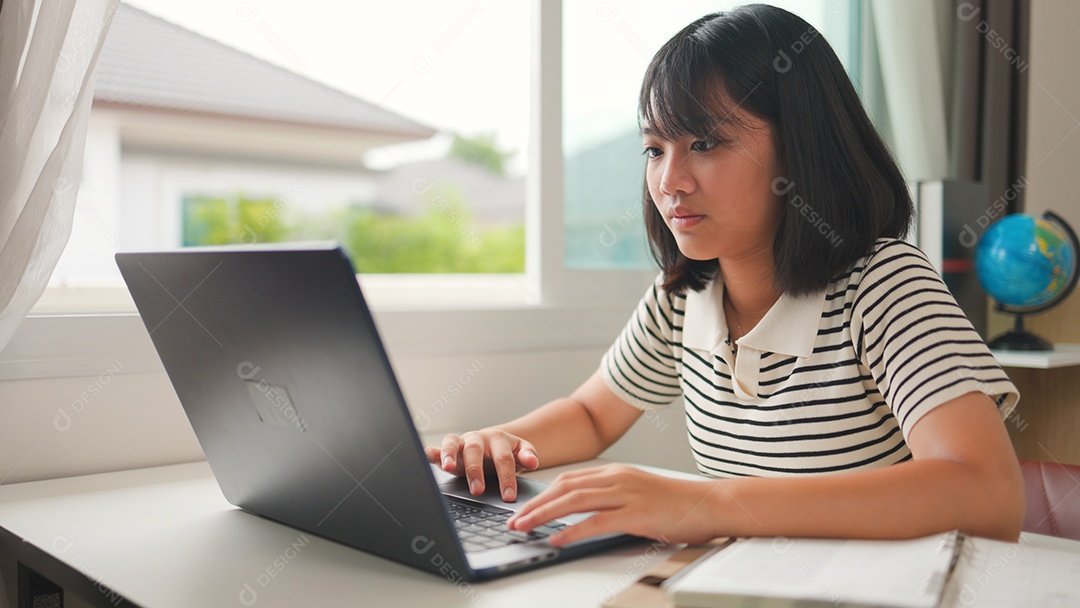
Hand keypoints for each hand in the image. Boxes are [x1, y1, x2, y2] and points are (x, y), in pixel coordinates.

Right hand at [424, 430, 538, 501]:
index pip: (503, 459)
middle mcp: (478, 439)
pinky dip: (432, 451)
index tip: (508, 496)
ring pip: (453, 443)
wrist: (495, 443)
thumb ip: (528, 455)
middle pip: (476, 452)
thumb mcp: (521, 452)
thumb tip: (533, 462)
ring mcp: (462, 442)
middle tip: (478, 490)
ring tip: (448, 467)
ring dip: (450, 454)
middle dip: (476, 471)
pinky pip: (438, 447)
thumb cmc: (507, 451)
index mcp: (499, 439)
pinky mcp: (449, 449)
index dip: (506, 477)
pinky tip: (427, 455)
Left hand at [506, 464, 721, 545]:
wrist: (710, 504)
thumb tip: (586, 514)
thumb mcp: (639, 494)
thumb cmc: (677, 504)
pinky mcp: (636, 513)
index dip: (543, 493)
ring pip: (574, 501)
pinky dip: (572, 530)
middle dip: (535, 504)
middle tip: (514, 520)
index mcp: (616, 473)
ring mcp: (626, 494)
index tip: (525, 506)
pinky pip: (596, 522)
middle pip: (565, 488)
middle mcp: (617, 479)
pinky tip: (557, 539)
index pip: (570, 480)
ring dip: (544, 515)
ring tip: (524, 528)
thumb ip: (613, 499)